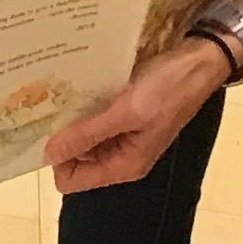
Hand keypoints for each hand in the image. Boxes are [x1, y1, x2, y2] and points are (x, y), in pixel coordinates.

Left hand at [43, 41, 230, 194]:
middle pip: (73, 161)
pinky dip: (82, 110)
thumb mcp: (126, 112)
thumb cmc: (168, 89)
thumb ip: (88, 135)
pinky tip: (73, 91)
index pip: (70, 181)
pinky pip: (92, 121)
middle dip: (59, 139)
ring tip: (56, 98)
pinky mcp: (122, 117)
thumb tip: (49, 155)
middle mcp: (120, 157)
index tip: (43, 132)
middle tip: (44, 111)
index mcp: (123, 165)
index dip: (55, 160)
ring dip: (69, 122)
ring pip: (80, 139)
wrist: (199, 62)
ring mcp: (122, 137)